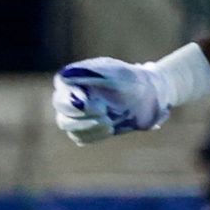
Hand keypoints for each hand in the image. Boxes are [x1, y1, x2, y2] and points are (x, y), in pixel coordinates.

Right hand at [51, 57, 172, 144]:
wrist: (148, 96)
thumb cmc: (131, 80)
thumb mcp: (115, 73)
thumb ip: (90, 73)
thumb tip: (65, 75)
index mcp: (74, 77)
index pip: (61, 88)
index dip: (74, 100)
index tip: (100, 105)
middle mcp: (70, 95)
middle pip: (61, 108)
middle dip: (84, 115)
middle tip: (105, 112)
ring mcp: (74, 114)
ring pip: (67, 125)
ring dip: (89, 126)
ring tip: (110, 122)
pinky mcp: (83, 129)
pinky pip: (79, 137)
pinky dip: (95, 134)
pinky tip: (110, 127)